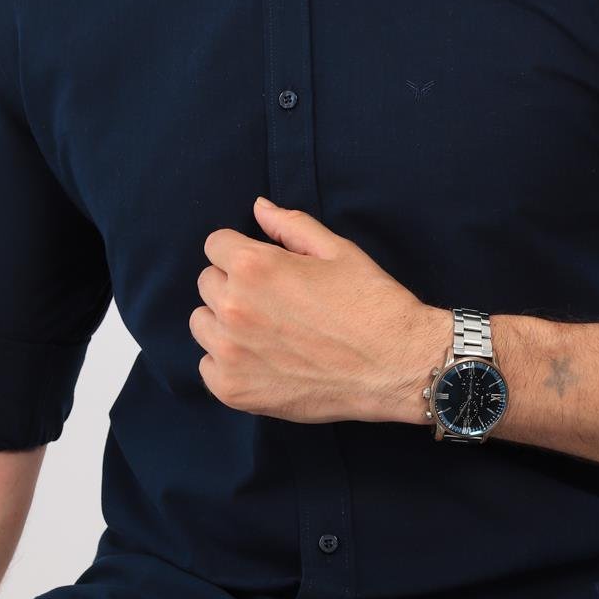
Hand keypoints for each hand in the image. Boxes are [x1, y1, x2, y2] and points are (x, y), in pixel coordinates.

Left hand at [190, 197, 448, 425]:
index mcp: (253, 266)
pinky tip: (263, 360)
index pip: (215, 245)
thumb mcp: (336, 250)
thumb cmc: (371, 303)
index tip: (264, 267)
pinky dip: (228, 363)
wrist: (396, 365)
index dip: (241, 251)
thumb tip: (258, 208)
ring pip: (202, 324)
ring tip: (265, 330)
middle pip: (207, 283)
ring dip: (225, 322)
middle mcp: (234, 307)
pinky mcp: (234, 390)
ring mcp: (230, 353)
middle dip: (233, 284)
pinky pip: (207, 367)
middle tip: (273, 300)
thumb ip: (290, 225)